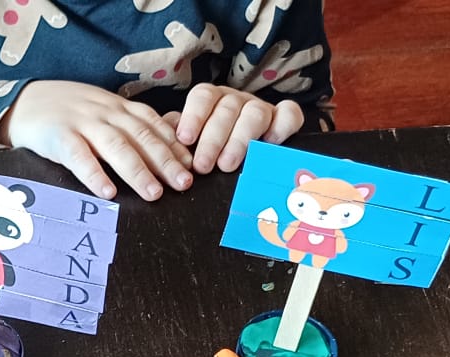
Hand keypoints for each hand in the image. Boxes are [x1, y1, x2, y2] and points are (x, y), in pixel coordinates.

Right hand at [0, 80, 192, 200]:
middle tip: (184, 184)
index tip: (193, 168)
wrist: (25, 101)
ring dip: (137, 170)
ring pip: (116, 146)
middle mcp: (106, 113)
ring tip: (153, 193)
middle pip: (141, 137)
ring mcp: (82, 123)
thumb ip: (133, 125)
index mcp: (120, 108)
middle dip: (165, 161)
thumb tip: (171, 145)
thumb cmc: (71, 112)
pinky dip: (94, 174)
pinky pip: (79, 156)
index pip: (154, 126)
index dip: (175, 147)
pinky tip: (107, 192)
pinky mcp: (58, 136)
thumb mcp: (105, 111)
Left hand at [163, 84, 304, 173]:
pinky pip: (289, 114)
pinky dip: (282, 126)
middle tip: (203, 166)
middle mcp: (236, 100)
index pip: (203, 96)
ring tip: (227, 166)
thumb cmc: (206, 149)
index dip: (194, 116)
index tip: (185, 139)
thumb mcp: (187, 143)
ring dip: (240, 139)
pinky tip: (270, 143)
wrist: (240, 155)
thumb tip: (159, 140)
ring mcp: (261, 108)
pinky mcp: (284, 119)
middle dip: (213, 139)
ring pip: (255, 113)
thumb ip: (173, 138)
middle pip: (227, 109)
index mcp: (211, 100)